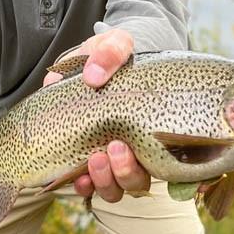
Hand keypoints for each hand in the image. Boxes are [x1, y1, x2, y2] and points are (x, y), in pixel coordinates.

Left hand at [42, 28, 149, 203]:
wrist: (91, 59)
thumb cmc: (112, 56)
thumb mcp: (115, 45)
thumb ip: (109, 53)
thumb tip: (93, 78)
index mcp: (149, 128)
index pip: (160, 162)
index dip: (149, 163)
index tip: (128, 145)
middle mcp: (134, 150)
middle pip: (137, 181)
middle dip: (125, 173)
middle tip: (113, 149)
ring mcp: (108, 158)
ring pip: (113, 189)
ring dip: (104, 182)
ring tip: (92, 161)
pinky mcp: (82, 157)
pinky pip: (85, 184)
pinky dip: (79, 183)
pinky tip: (73, 175)